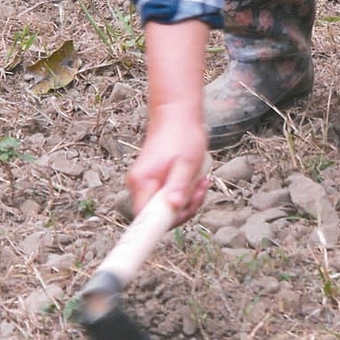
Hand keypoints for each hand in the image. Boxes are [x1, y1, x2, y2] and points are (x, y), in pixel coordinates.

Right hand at [127, 107, 209, 222]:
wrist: (176, 115)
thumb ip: (179, 186)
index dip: (163, 225)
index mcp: (142, 182)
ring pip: (166, 208)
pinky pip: (168, 198)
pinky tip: (195, 180)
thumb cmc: (182, 135)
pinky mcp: (154, 182)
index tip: (182, 217)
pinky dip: (184, 193)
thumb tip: (174, 208)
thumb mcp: (187, 163)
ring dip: (187, 200)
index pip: (145, 220)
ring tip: (200, 181)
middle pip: (159, 216)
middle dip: (184, 208)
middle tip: (200, 190)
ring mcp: (146, 184)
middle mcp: (139, 186)